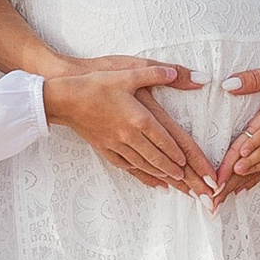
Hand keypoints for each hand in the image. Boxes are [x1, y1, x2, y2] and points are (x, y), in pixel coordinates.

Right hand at [42, 56, 216, 196]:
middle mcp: (130, 135)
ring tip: (179, 185)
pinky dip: (143, 176)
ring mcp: (117, 144)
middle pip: (159, 158)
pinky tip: (153, 182)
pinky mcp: (105, 148)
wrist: (64, 98)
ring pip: (145, 165)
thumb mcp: (128, 71)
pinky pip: (128, 166)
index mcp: (139, 118)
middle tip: (195, 187)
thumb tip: (177, 72)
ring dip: (164, 176)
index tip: (196, 169)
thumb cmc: (95, 83)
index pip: (167, 141)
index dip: (183, 156)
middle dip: (180, 174)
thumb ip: (155, 72)